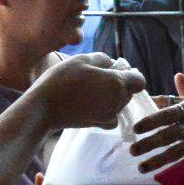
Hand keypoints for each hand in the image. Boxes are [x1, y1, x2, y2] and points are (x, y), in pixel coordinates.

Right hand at [30, 53, 144, 130]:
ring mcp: (110, 115)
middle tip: (96, 77)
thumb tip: (113, 65)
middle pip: (129, 91)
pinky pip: (112, 116)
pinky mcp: (100, 124)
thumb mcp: (83, 60)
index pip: (139, 80)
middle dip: (119, 83)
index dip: (131, 73)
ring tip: (89, 89)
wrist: (44, 108)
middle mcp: (118, 101)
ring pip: (120, 103)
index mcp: (117, 83)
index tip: (116, 70)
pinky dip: (106, 109)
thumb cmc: (62, 80)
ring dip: (111, 95)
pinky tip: (90, 104)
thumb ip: (104, 59)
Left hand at [128, 73, 183, 172]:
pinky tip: (159, 172)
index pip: (166, 111)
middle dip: (148, 142)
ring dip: (156, 158)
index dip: (150, 120)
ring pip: (175, 149)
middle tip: (132, 150)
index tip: (136, 128)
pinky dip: (172, 165)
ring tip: (141, 166)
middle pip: (167, 132)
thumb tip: (176, 75)